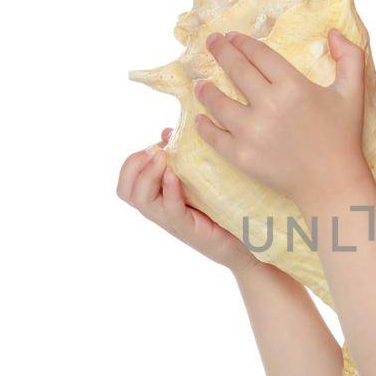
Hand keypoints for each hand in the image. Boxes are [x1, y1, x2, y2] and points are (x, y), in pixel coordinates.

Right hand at [116, 128, 259, 276]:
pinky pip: (170, 210)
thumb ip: (183, 158)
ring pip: (141, 200)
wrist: (249, 243)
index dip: (134, 161)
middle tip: (155, 151)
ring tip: (162, 158)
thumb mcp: (201, 179)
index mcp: (159, 198)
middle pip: (126, 191)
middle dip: (135, 165)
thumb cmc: (225, 209)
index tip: (155, 146)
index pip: (127, 182)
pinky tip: (174, 176)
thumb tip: (167, 132)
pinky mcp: (190, 230)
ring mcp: (173, 221)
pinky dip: (169, 191)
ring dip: (148, 174)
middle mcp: (160, 211)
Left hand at [193, 27, 366, 207]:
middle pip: (236, 69)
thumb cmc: (343, 137)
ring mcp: (251, 132)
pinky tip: (199, 117)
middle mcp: (269, 105)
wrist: (332, 184)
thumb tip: (333, 33)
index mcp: (293, 86)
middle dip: (220, 51)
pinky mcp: (241, 156)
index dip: (243, 42)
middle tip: (211, 42)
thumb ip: (351, 57)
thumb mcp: (353, 93)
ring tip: (200, 83)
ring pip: (217, 102)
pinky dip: (203, 126)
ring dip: (205, 89)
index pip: (259, 54)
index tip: (232, 36)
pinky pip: (214, 136)